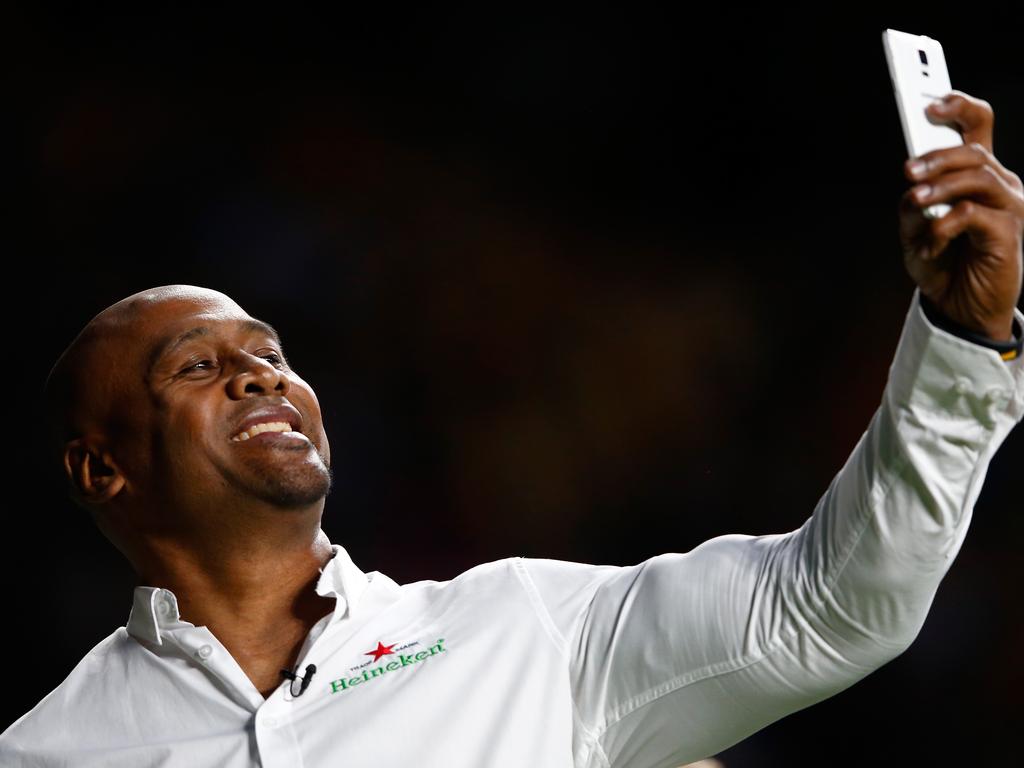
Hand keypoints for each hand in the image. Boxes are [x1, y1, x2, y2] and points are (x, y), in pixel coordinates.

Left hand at [898, 90, 1023, 340]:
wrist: (957, 306)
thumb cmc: (942, 263)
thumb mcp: (914, 232)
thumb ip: (913, 206)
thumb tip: (912, 190)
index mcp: (975, 175)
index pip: (977, 127)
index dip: (958, 107)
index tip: (930, 102)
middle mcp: (997, 184)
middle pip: (974, 149)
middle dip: (938, 154)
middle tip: (908, 171)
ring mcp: (1007, 206)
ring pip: (977, 176)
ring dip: (941, 186)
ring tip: (915, 200)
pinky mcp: (1007, 231)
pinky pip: (974, 214)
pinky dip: (946, 225)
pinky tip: (932, 241)